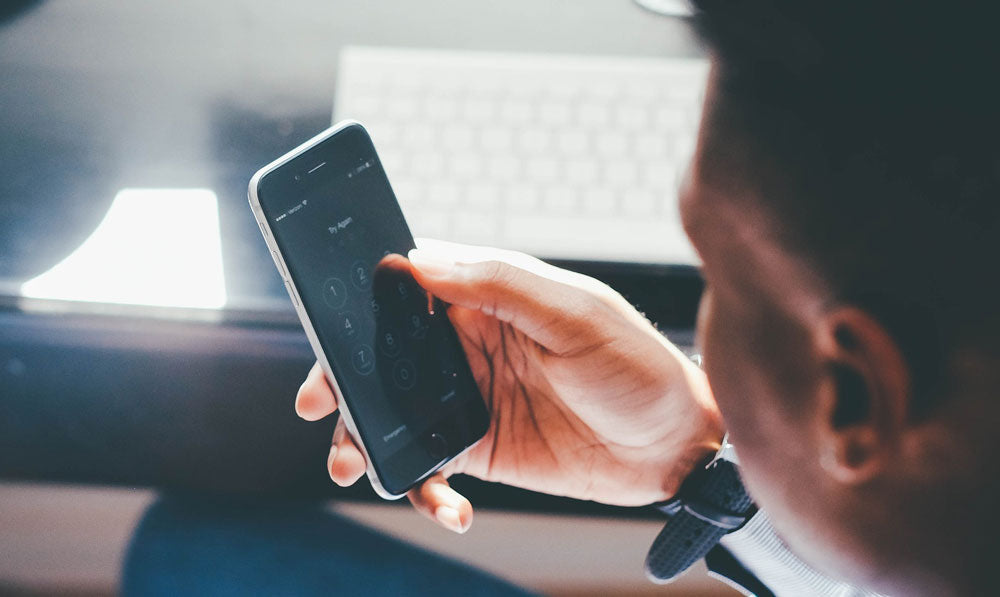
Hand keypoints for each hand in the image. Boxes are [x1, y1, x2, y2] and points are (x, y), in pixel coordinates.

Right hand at [295, 240, 723, 532]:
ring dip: (362, 437)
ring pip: (393, 411)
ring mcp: (468, 398)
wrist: (677, 448)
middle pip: (383, 353)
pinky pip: (429, 467)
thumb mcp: (576, 313)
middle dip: (341, 376)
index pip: (407, 287)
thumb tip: (419, 263)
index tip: (327, 322)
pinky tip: (448, 507)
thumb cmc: (637, 365)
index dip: (360, 301)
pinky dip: (423, 488)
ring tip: (351, 463)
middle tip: (317, 400)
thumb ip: (499, 284)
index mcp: (486, 297)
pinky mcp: (478, 449)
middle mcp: (467, 344)